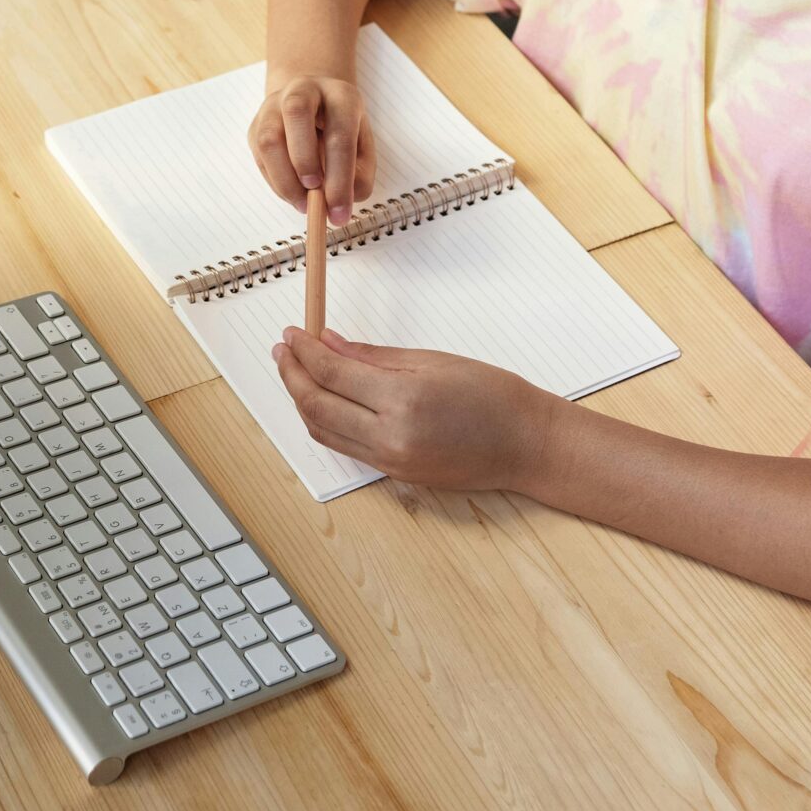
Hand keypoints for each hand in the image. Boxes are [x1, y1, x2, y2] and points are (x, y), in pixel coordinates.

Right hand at [248, 74, 375, 223]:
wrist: (315, 106)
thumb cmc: (343, 131)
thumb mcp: (362, 150)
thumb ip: (358, 178)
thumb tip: (337, 205)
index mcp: (340, 95)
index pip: (340, 133)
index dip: (340, 178)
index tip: (339, 214)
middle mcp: (304, 90)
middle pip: (297, 113)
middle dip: (305, 160)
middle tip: (315, 195)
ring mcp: (274, 105)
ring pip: (268, 138)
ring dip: (285, 179)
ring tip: (303, 203)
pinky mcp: (257, 124)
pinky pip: (260, 157)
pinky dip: (276, 182)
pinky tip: (293, 192)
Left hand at [272, 326, 559, 492]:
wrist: (527, 445)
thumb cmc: (493, 396)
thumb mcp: (432, 361)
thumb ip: (373, 356)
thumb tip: (329, 343)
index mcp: (403, 400)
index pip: (332, 373)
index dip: (304, 352)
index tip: (292, 334)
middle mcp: (392, 436)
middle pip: (317, 406)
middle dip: (292, 376)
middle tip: (283, 350)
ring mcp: (391, 461)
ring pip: (324, 432)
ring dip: (303, 401)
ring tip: (296, 372)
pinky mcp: (395, 476)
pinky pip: (345, 447)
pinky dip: (326, 423)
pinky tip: (323, 400)